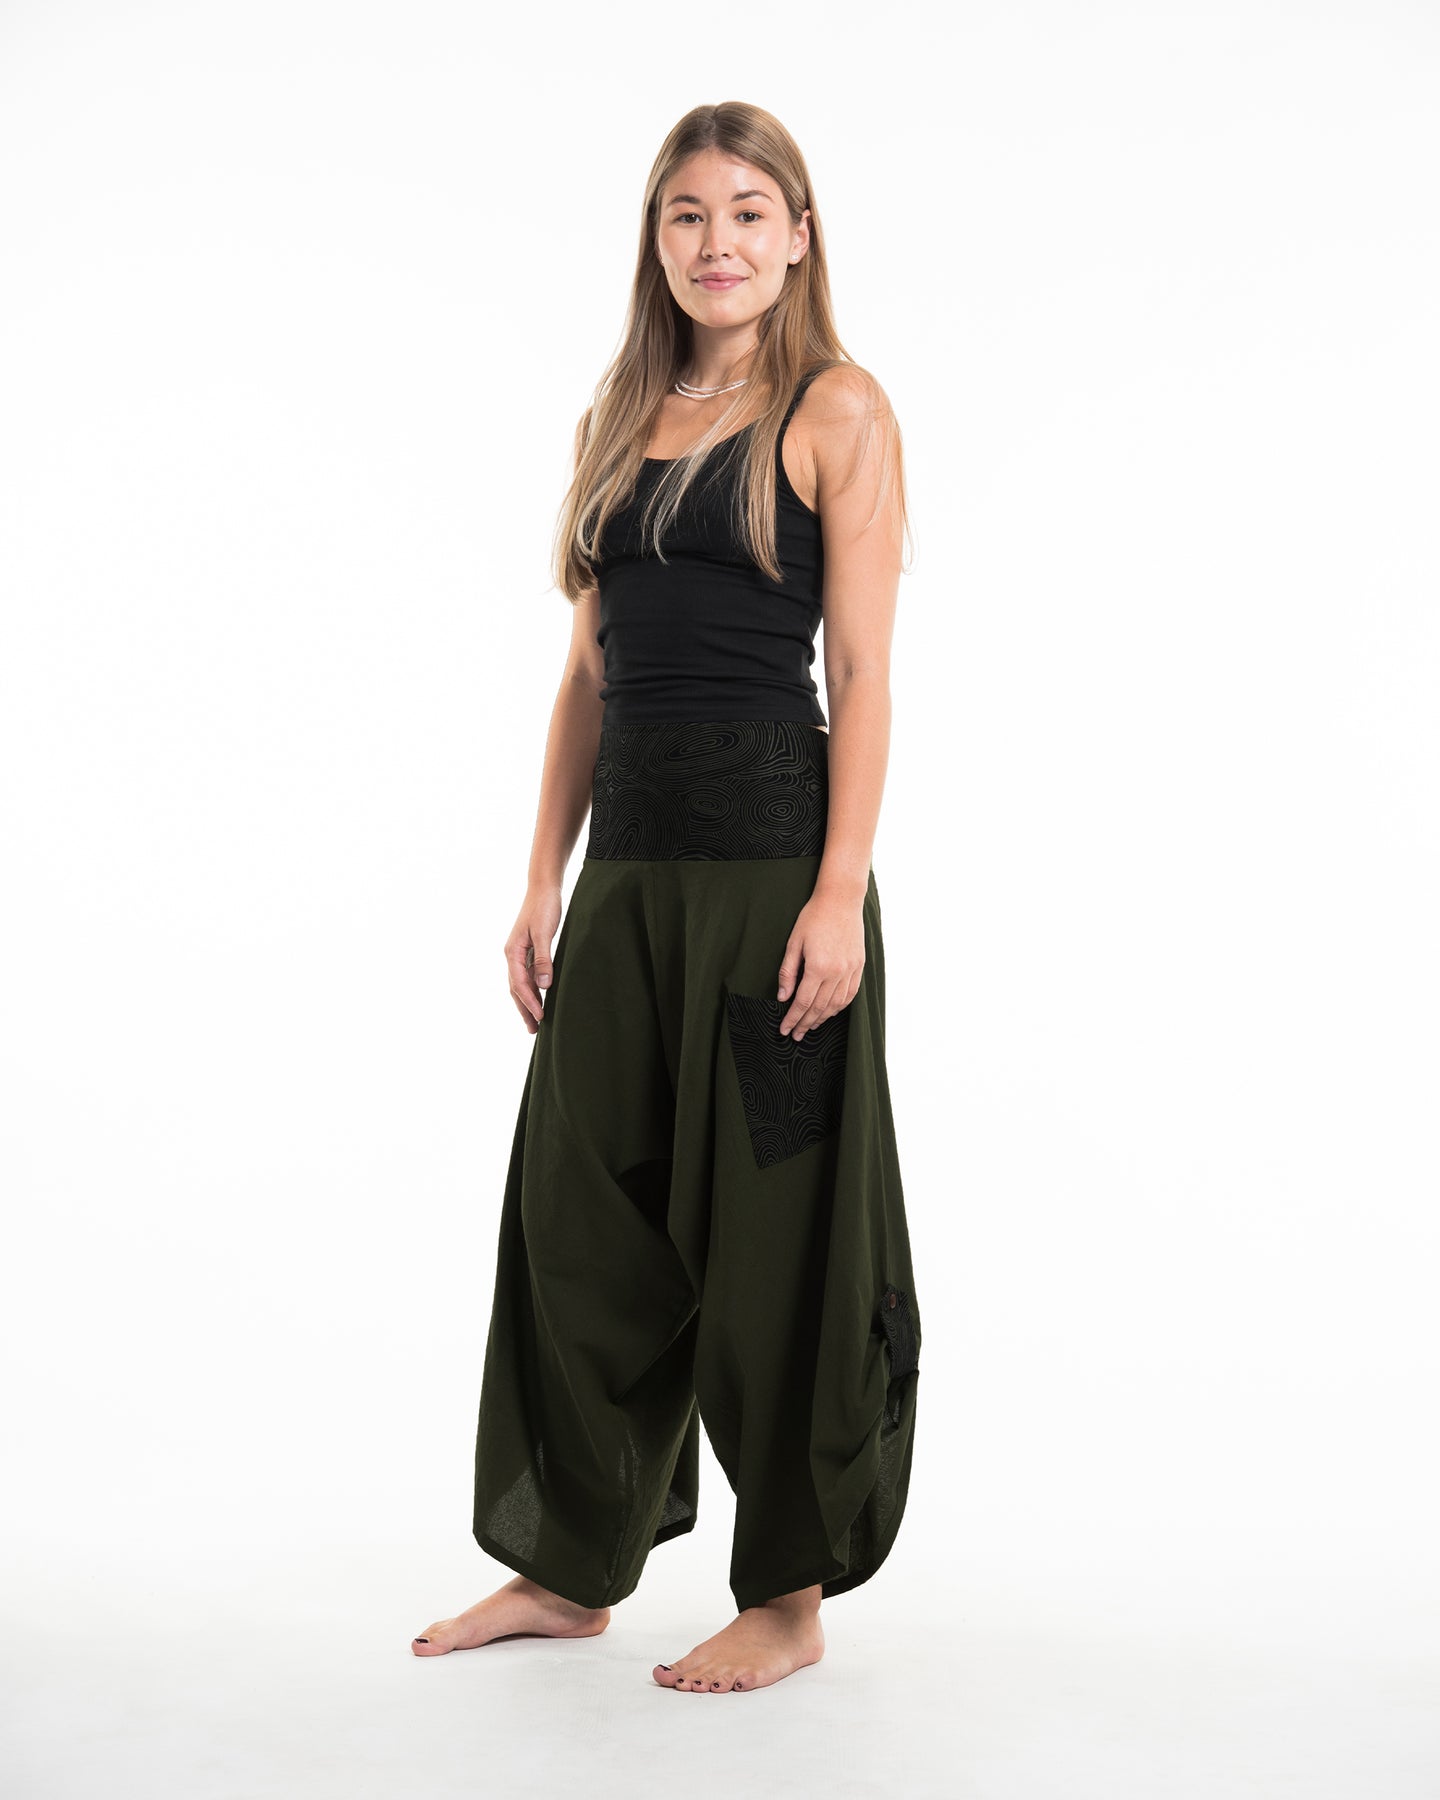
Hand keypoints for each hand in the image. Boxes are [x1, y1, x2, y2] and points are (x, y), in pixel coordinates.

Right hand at [506, 885, 561, 1032]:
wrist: (543, 887)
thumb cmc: (544, 907)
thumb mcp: (545, 933)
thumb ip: (544, 959)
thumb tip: (544, 986)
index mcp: (513, 952)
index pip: (520, 984)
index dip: (530, 1002)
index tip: (541, 1017)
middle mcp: (512, 954)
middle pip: (516, 988)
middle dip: (524, 1009)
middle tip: (533, 1030)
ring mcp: (519, 952)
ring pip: (520, 983)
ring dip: (527, 1001)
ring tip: (535, 1020)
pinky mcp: (528, 949)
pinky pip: (527, 975)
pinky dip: (532, 989)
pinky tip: (540, 996)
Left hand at [776, 888, 865, 1038]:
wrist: (841, 900)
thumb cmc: (813, 918)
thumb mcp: (794, 943)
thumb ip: (788, 972)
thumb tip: (782, 997)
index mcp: (818, 967)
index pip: (802, 1002)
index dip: (792, 1019)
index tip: (784, 1030)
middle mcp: (836, 973)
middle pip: (819, 1007)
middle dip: (805, 1024)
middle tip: (796, 1035)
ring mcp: (850, 970)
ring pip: (836, 1004)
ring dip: (822, 1018)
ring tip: (811, 1026)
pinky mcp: (859, 966)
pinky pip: (850, 994)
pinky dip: (840, 1007)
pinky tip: (830, 1011)